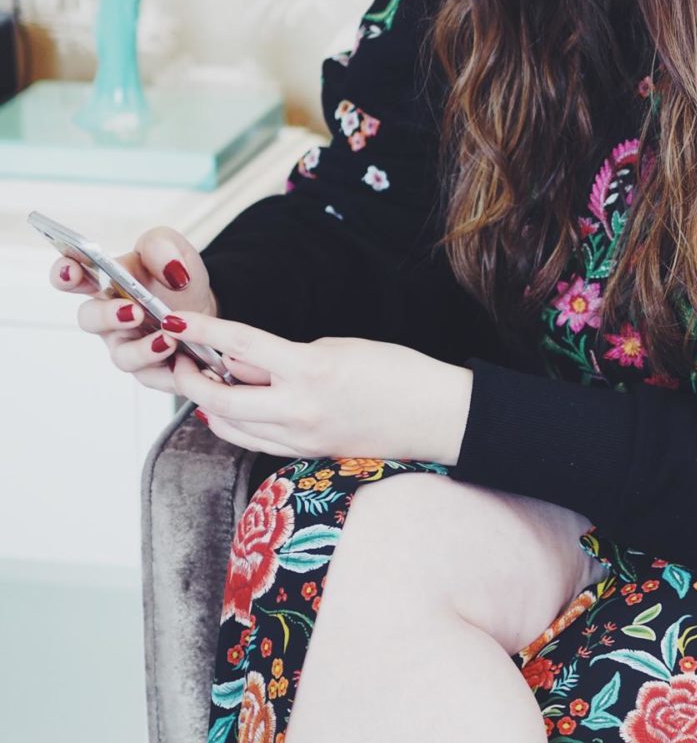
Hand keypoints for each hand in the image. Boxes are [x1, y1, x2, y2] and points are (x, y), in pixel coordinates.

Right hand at [50, 225, 270, 392]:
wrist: (205, 308)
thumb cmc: (177, 278)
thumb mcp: (175, 251)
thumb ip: (162, 247)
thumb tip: (169, 267)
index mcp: (106, 282)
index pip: (72, 277)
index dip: (65, 273)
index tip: (73, 270)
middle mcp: (109, 317)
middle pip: (90, 319)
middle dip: (107, 316)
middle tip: (133, 311)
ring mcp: (126, 345)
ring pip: (122, 356)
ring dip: (143, 350)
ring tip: (168, 339)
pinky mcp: (149, 369)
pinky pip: (153, 376)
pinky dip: (169, 371)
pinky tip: (186, 361)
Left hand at [166, 310, 473, 464]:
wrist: (438, 417)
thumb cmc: (401, 374)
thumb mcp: (342, 348)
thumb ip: (289, 356)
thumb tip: (246, 364)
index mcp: (311, 370)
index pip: (240, 346)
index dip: (202, 332)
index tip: (176, 323)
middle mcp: (298, 408)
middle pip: (219, 399)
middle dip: (192, 379)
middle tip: (184, 361)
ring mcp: (301, 437)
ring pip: (230, 426)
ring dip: (210, 405)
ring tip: (208, 383)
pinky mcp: (308, 454)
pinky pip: (255, 441)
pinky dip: (235, 425)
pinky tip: (234, 411)